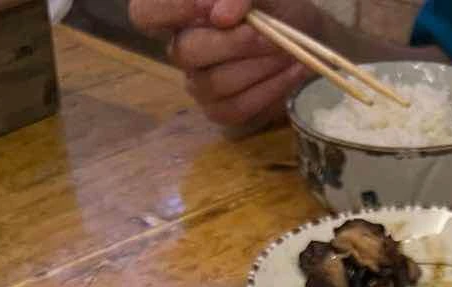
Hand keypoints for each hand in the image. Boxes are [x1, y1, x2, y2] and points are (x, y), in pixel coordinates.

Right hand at [129, 0, 320, 126]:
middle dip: (232, 43)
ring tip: (286, 50)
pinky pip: (236, 108)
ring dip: (257, 66)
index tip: (208, 7)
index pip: (144, 13)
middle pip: (185, 52)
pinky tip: (292, 70)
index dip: (170, 9)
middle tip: (269, 35)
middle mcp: (182, 48)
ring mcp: (198, 83)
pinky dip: (270, 89)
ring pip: (214, 83)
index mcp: (179, 12)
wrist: (306, 33)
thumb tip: (221, 14)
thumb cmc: (276, 3)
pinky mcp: (221, 111)